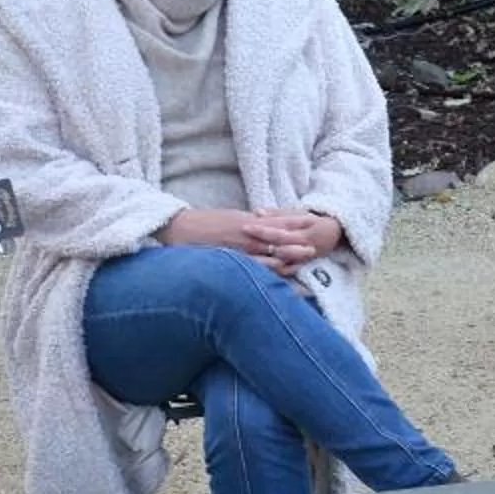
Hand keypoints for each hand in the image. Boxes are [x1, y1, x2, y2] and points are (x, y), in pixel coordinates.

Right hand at [163, 206, 337, 274]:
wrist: (178, 227)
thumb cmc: (201, 224)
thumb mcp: (227, 219)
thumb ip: (245, 223)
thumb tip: (256, 222)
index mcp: (247, 221)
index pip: (276, 223)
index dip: (294, 227)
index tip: (309, 228)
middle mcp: (247, 232)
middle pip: (279, 238)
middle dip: (297, 243)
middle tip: (316, 247)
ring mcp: (240, 246)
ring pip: (271, 252)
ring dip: (289, 257)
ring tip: (306, 260)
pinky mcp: (232, 257)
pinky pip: (256, 266)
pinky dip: (271, 270)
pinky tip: (282, 275)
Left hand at [243, 209, 340, 276]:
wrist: (338, 234)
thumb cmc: (315, 221)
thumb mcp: (300, 213)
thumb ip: (278, 213)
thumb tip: (257, 212)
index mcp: (304, 229)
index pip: (281, 230)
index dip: (263, 229)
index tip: (245, 226)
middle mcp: (305, 245)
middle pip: (280, 246)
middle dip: (260, 244)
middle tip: (241, 241)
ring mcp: (304, 257)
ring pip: (283, 261)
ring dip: (264, 260)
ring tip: (244, 257)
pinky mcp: (303, 266)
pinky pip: (287, 271)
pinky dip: (272, 271)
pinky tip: (257, 268)